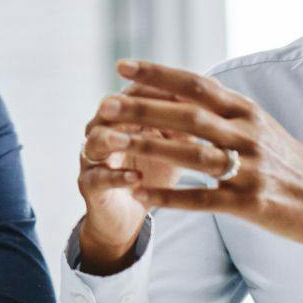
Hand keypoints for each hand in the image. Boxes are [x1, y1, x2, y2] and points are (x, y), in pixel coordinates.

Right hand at [78, 79, 192, 273]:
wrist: (130, 213)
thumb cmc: (153, 173)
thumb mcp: (173, 146)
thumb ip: (186, 123)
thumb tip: (213, 98)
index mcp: (124, 117)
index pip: (134, 93)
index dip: (154, 89)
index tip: (181, 91)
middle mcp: (104, 131)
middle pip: (109, 110)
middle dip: (128, 107)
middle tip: (147, 105)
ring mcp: (93, 159)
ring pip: (95, 141)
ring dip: (111, 138)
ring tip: (126, 140)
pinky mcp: (89, 186)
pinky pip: (97, 178)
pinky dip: (116, 176)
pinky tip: (135, 178)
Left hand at [95, 60, 302, 273]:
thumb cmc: (289, 164)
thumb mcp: (260, 126)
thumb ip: (224, 110)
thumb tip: (183, 90)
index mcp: (246, 111)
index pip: (195, 84)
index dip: (157, 74)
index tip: (122, 66)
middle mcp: (246, 134)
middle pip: (187, 115)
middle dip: (142, 108)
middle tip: (104, 105)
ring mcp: (248, 168)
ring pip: (190, 154)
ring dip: (147, 148)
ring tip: (110, 146)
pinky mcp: (248, 203)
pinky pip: (201, 199)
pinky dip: (168, 196)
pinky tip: (139, 194)